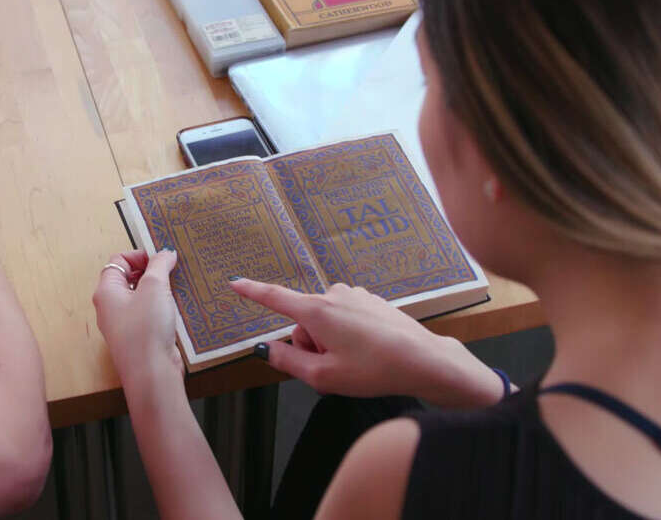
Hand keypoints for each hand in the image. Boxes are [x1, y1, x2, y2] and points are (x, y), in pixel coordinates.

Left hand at [95, 248, 185, 386]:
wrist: (152, 373)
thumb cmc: (146, 328)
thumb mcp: (154, 288)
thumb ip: (159, 266)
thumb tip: (166, 252)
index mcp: (106, 291)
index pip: (118, 261)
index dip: (139, 256)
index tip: (161, 258)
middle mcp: (110, 307)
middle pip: (129, 279)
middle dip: (151, 273)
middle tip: (172, 271)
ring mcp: (124, 325)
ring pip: (141, 299)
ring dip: (159, 291)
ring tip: (179, 287)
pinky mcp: (140, 339)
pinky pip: (149, 316)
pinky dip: (162, 309)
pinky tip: (179, 308)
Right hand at [227, 278, 502, 405]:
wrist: (425, 361)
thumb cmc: (374, 370)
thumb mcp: (325, 377)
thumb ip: (289, 362)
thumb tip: (266, 350)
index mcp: (316, 311)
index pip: (274, 297)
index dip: (252, 292)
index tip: (234, 283)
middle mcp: (333, 295)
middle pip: (304, 321)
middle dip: (311, 344)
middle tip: (332, 369)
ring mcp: (355, 295)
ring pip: (327, 321)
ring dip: (331, 342)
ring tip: (357, 364)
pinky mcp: (373, 301)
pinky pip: (348, 318)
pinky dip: (350, 335)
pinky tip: (371, 353)